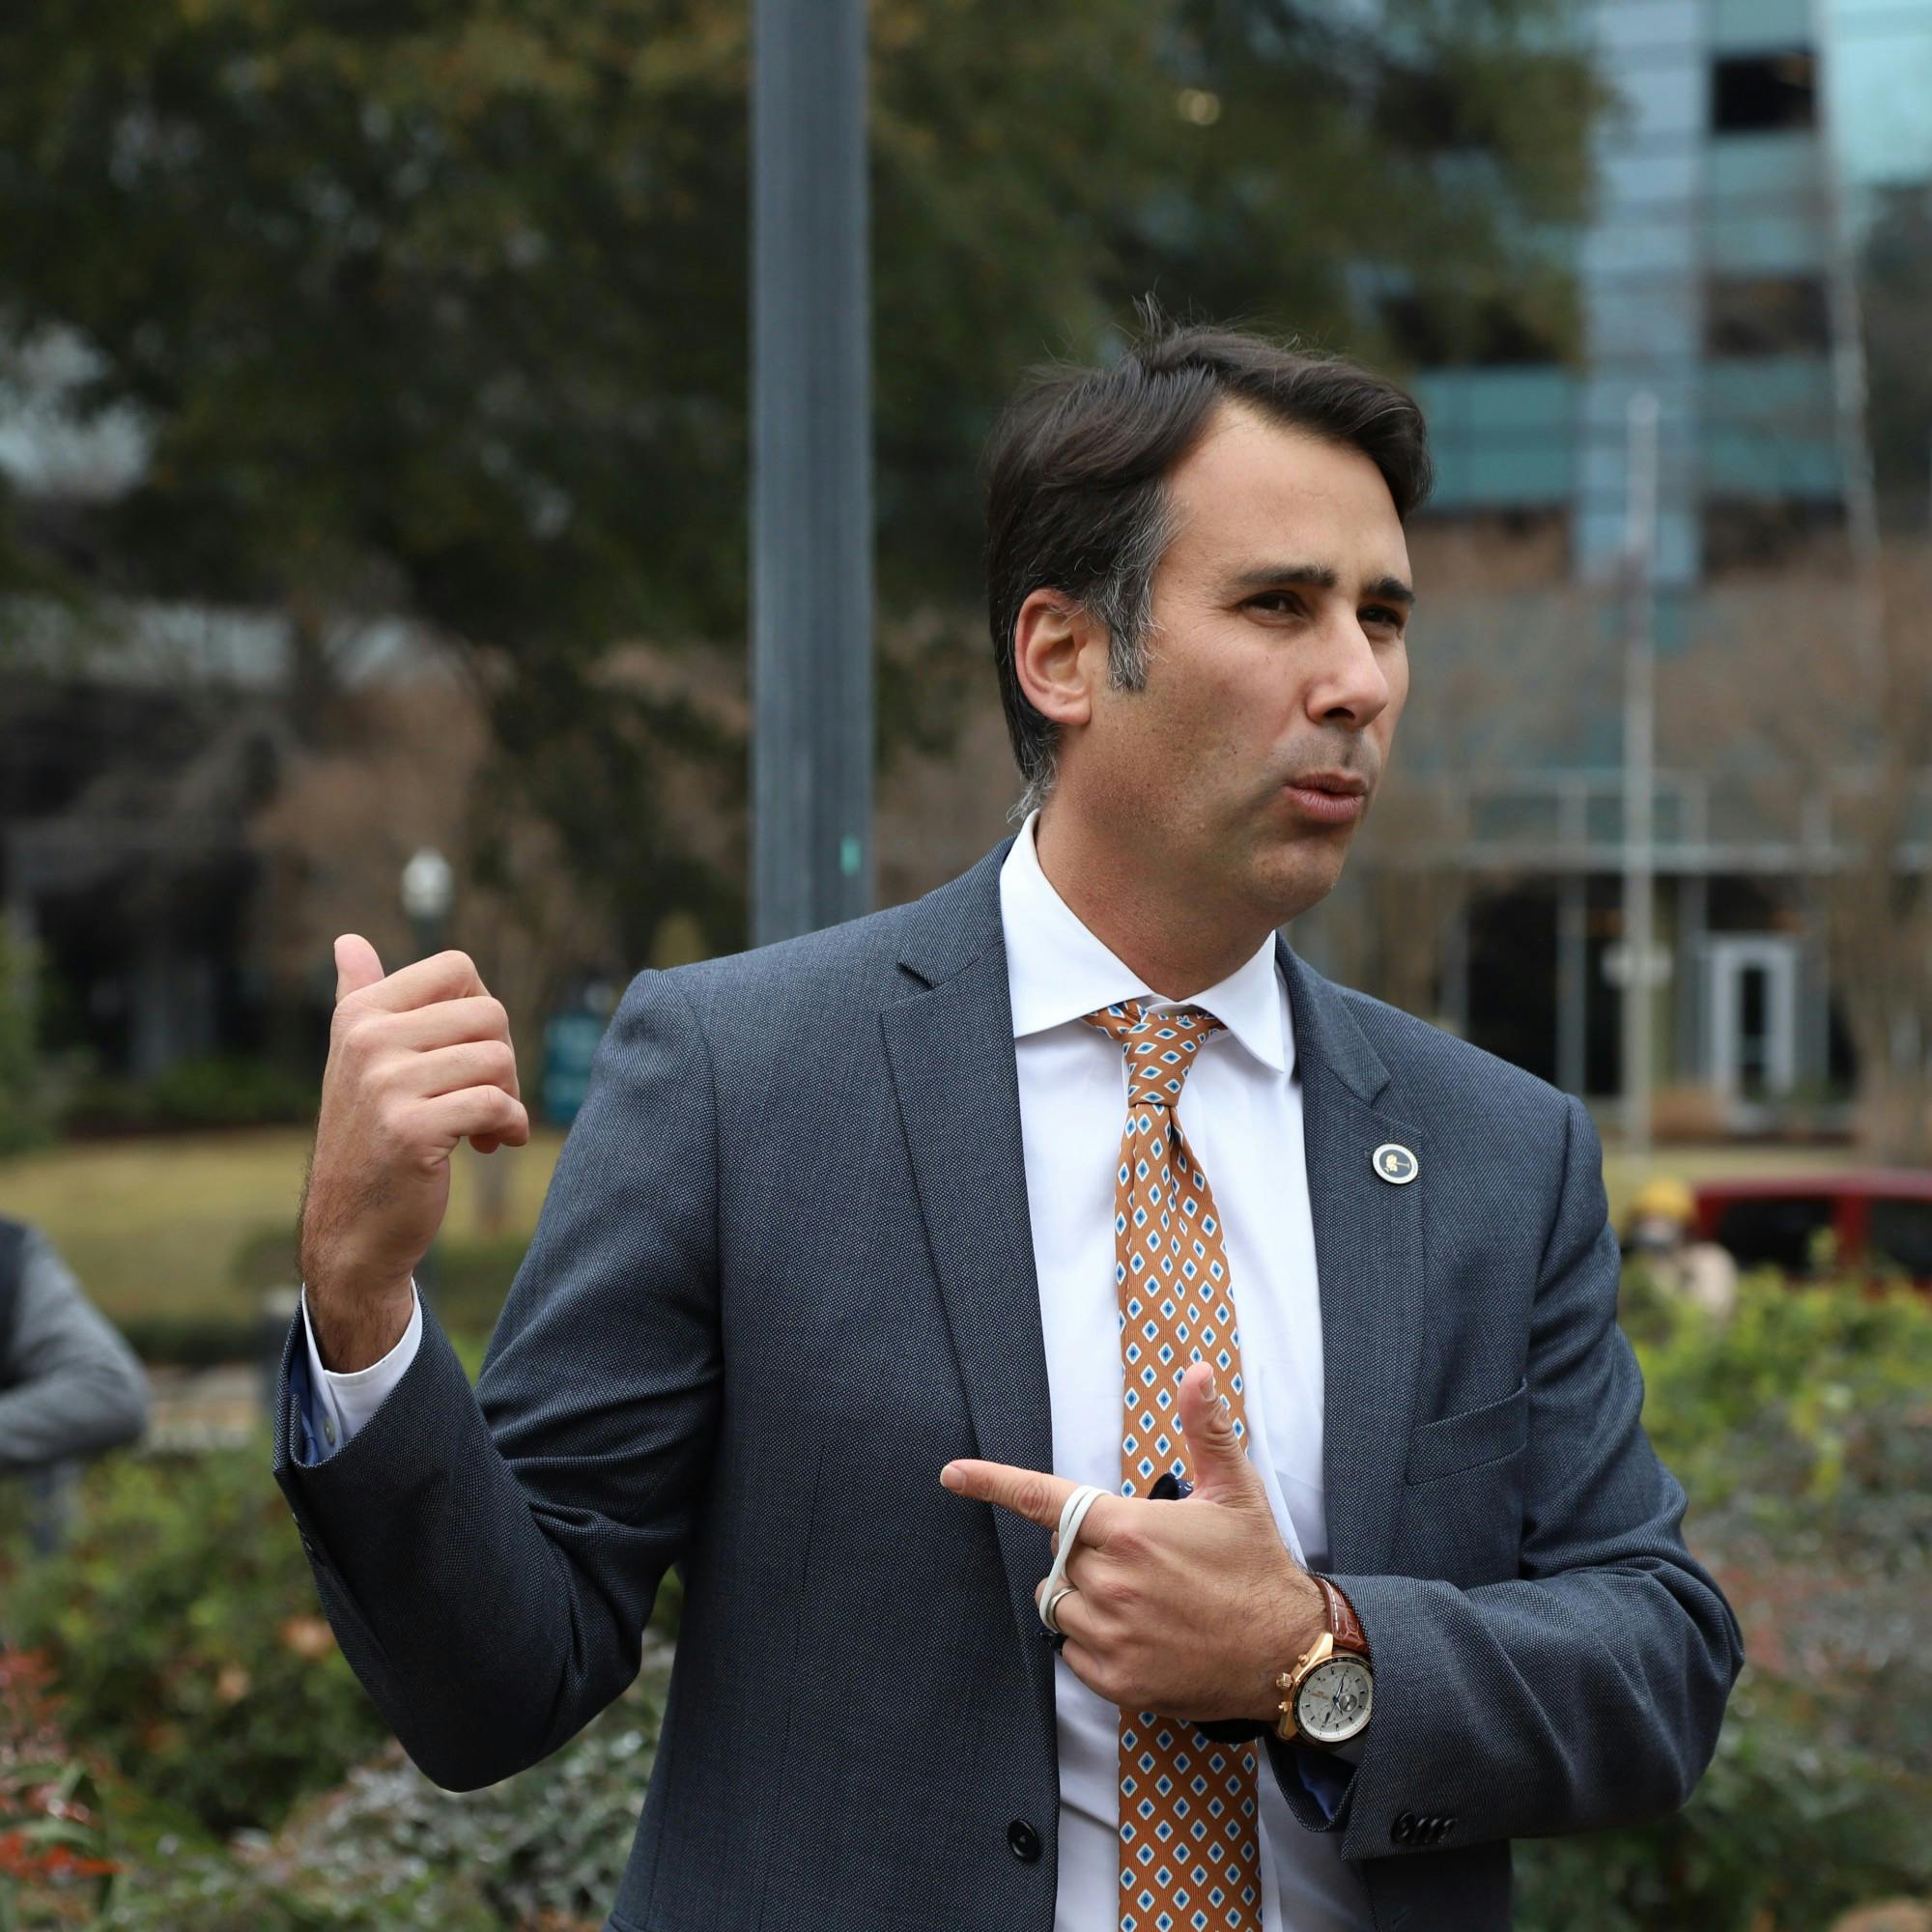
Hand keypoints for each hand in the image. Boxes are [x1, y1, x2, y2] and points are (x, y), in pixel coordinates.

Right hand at [298, 935, 529, 1369]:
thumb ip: (358, 996)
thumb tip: (348, 940)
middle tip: (489, 1097)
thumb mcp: (356, 1060)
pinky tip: (493, 1144)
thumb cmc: (369, 1137)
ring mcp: (385, 1083)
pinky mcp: (410, 1128)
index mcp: (360, 1013)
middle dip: (505, 1059)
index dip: (483, 1010)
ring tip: (487, 1126)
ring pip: (497, 1059)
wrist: (351, 1228)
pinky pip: (495, 1103)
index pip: (457, 967)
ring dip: (508, 1098)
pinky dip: (509, 1126)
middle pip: (489, 1014)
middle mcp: (367, 1039)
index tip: (472, 1051)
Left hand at [940, 1363, 1322, 1722]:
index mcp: (1130, 1530)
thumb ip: (1206, 1428)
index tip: (954, 1474)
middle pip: (1060, 1553)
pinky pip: (1071, 1652)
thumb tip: (1195, 1370)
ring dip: (1084, 1596)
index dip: (994, 1482)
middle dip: (1086, 1549)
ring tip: (1140, 1598)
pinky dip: (1091, 1642)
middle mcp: (1112, 1582)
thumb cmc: (1257, 1567)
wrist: (1287, 1654)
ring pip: (1060, 1602)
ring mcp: (1111, 1636)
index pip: (1046, 1499)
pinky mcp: (1116, 1680)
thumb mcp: (1234, 1490)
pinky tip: (1138, 1635)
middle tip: (1141, 1558)